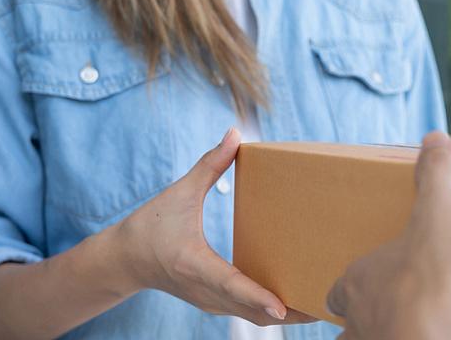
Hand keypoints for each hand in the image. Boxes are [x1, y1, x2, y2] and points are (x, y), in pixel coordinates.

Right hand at [111, 128, 313, 325]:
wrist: (123, 261)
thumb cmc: (149, 226)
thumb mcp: (178, 193)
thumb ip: (208, 164)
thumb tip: (235, 133)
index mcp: (194, 264)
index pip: (230, 284)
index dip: (257, 296)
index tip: (283, 307)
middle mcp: (205, 290)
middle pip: (252, 311)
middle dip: (290, 312)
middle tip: (327, 305)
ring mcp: (210, 302)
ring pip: (253, 317)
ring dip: (286, 315)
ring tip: (321, 305)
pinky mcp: (215, 303)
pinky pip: (248, 312)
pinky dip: (273, 310)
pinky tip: (298, 300)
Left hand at [326, 132, 450, 339]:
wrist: (440, 339)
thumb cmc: (433, 277)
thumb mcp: (440, 211)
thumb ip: (436, 176)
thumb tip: (435, 138)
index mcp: (358, 281)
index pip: (341, 287)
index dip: (353, 284)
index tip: (371, 276)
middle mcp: (358, 320)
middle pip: (350, 322)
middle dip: (364, 318)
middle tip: (391, 307)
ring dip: (380, 335)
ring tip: (405, 329)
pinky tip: (428, 338)